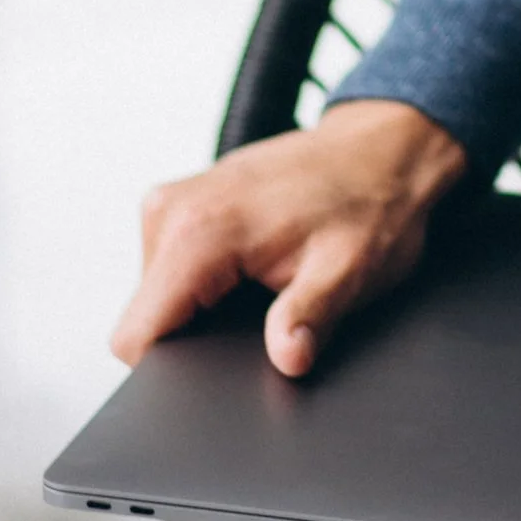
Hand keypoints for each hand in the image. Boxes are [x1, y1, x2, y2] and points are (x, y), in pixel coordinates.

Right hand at [112, 100, 467, 380]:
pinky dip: (206, 281)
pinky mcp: (186, 201)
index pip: (136, 334)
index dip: (168, 371)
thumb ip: (308, 318)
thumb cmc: (371, 202)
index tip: (214, 371)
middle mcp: (174, 209)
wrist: (384, 148)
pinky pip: (172, 266)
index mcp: (200, 230)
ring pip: (157, 295)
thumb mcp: (349, 271)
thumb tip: (286, 358)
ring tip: (262, 286)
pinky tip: (253, 269)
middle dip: (193, 336)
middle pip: (147, 318)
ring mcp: (176, 200)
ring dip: (200, 306)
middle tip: (261, 320)